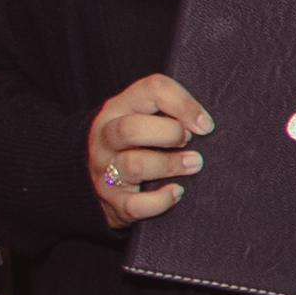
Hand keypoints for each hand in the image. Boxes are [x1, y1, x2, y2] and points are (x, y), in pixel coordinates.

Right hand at [85, 74, 210, 229]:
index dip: (183, 103)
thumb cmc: (134, 144)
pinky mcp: (112, 202)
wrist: (89, 181)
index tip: (205, 124)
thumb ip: (169, 112)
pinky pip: (135, 205)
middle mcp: (106, 137)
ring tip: (194, 164)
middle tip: (191, 142)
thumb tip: (206, 123)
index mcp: (119, 108)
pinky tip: (177, 193)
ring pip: (134, 165)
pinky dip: (160, 200)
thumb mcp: (143, 117)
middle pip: (132, 129)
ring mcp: (105, 170)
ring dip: (170, 165)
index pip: (151, 90)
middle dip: (169, 133)